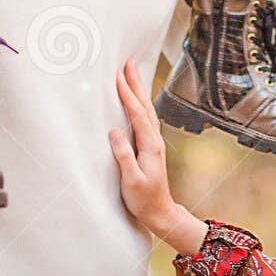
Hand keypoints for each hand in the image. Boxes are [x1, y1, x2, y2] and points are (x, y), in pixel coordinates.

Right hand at [108, 59, 208, 254]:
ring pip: (146, 110)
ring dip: (138, 90)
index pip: (137, 114)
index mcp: (150, 146)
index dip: (127, 94)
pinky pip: (144, 118)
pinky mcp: (150, 147)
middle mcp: (154, 140)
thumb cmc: (144, 200)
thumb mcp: (131, 181)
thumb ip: (123, 156)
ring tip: (130, 73)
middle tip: (128, 62)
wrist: (160, 212)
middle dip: (135, 83)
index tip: (117, 77)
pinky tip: (136, 99)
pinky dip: (139, 103)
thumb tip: (114, 132)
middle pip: (144, 106)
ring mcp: (154, 143)